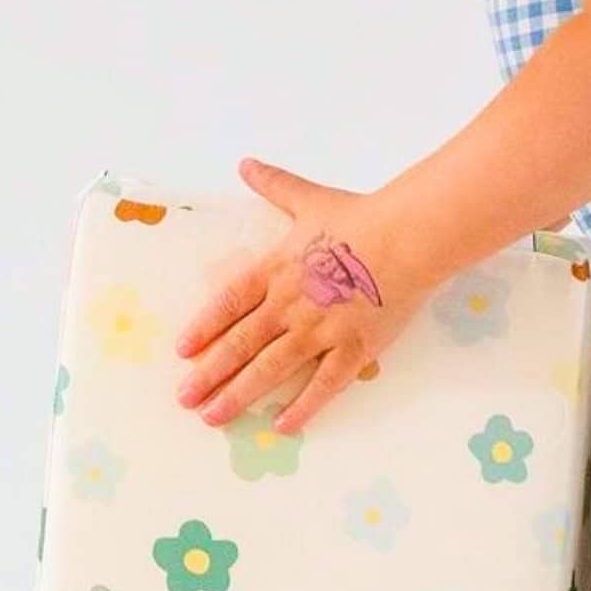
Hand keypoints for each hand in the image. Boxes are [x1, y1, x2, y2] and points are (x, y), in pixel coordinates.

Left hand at [175, 158, 425, 432]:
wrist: (408, 236)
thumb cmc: (360, 217)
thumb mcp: (309, 198)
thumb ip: (274, 186)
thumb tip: (245, 164)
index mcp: (277, 269)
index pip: (229, 302)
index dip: (204, 326)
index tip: (182, 350)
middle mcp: (290, 304)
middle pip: (240, 343)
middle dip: (209, 374)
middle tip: (184, 399)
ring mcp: (320, 330)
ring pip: (270, 368)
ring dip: (239, 395)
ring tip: (213, 417)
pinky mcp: (353, 349)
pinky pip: (323, 385)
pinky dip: (303, 407)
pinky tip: (282, 426)